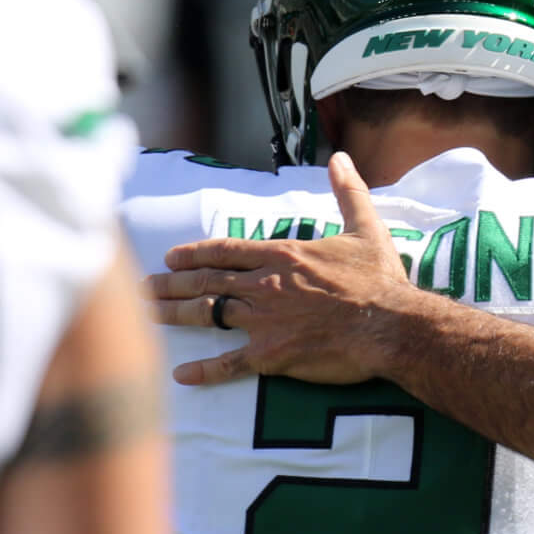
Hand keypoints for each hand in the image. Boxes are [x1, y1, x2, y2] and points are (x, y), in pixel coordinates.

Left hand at [139, 152, 424, 386]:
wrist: (389, 326)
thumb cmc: (379, 281)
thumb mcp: (366, 228)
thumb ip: (348, 193)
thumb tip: (342, 159)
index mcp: (282, 255)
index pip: (227, 250)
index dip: (195, 253)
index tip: (171, 256)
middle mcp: (263, 284)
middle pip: (206, 281)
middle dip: (171, 282)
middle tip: (144, 286)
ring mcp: (263, 320)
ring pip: (207, 314)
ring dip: (174, 313)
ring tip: (148, 314)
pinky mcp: (270, 355)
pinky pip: (229, 363)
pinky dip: (204, 370)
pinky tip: (182, 375)